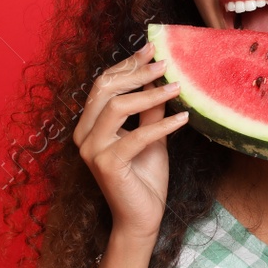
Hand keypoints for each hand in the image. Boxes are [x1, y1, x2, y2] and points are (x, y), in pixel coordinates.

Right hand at [70, 41, 190, 238]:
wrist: (142, 218)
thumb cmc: (145, 178)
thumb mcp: (151, 136)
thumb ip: (151, 109)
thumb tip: (161, 78)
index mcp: (89, 125)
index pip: (103, 85)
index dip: (127, 65)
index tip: (151, 49)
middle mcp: (84, 135)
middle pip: (105, 90)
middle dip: (136, 72)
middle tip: (164, 62)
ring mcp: (92, 150)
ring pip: (117, 107)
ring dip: (150, 94)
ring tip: (177, 86)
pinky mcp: (107, 165)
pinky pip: (137, 136)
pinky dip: (162, 125)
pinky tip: (184, 118)